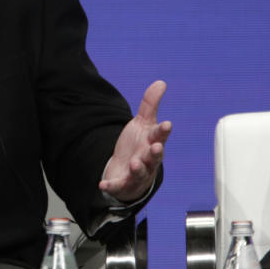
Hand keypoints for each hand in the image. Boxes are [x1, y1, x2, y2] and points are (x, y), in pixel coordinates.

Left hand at [98, 80, 171, 202]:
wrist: (127, 170)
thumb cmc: (139, 145)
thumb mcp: (142, 123)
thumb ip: (150, 104)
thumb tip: (161, 82)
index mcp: (152, 142)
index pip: (159, 136)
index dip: (163, 131)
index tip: (167, 124)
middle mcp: (148, 159)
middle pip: (154, 157)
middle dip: (156, 153)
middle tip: (156, 147)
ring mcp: (137, 173)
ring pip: (140, 172)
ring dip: (138, 168)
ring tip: (134, 163)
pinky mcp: (123, 184)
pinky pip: (117, 185)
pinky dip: (111, 186)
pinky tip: (103, 185)